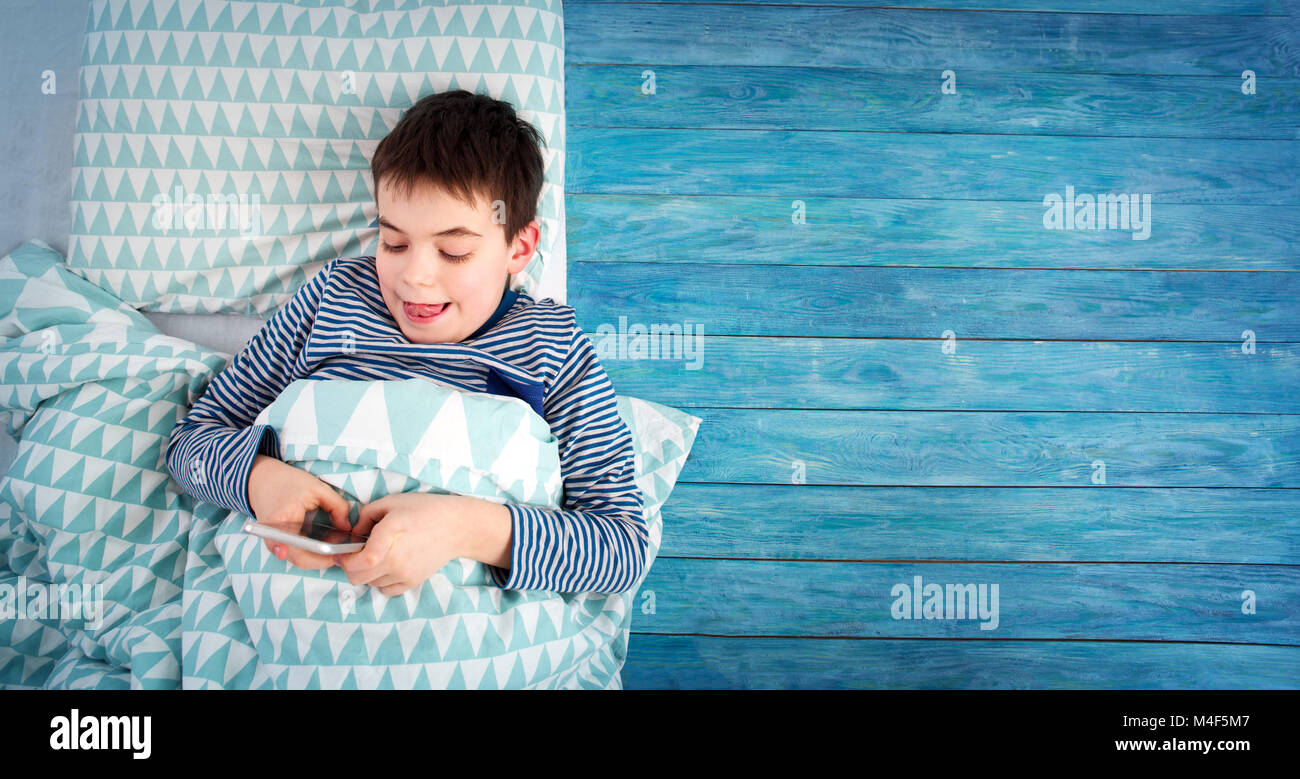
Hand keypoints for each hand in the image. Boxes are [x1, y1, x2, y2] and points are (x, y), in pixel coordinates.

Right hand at [246, 454, 351, 569]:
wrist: (262, 480)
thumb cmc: (290, 482)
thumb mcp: (319, 488)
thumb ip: (338, 507)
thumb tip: (347, 528)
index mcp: (284, 520)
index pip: (300, 553)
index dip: (319, 560)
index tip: (336, 556)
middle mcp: (273, 536)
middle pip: (300, 560)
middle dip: (322, 558)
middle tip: (341, 551)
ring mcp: (273, 541)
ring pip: (298, 558)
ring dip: (317, 555)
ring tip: (334, 543)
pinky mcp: (276, 542)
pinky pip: (295, 552)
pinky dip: (310, 550)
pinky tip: (324, 541)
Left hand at [336, 493, 464, 596]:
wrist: (456, 527)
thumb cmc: (424, 510)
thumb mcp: (391, 502)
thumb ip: (366, 515)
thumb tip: (353, 533)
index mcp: (389, 538)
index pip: (356, 562)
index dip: (343, 558)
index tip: (342, 551)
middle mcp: (395, 561)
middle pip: (357, 577)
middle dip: (350, 566)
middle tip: (355, 553)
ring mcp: (404, 574)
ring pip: (370, 584)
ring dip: (366, 573)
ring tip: (376, 556)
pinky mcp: (412, 582)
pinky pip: (386, 590)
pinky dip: (381, 581)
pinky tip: (388, 566)